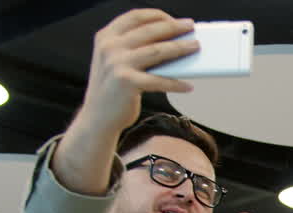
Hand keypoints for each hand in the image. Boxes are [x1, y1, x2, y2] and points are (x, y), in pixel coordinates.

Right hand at [78, 10, 198, 137]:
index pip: (134, 17)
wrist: (97, 117)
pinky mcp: (127, 82)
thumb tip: (169, 41)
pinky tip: (188, 86)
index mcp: (106, 37)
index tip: (174, 19)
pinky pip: (159, 80)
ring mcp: (117, 64)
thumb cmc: (113, 89)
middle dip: (174, 27)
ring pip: (157, 51)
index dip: (156, 15)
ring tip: (195, 47)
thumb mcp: (116, 61)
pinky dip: (176, 83)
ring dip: (180, 48)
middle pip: (149, 31)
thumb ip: (133, 48)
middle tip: (190, 26)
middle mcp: (109, 47)